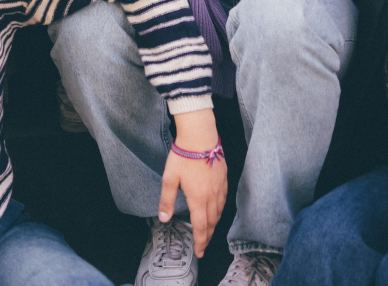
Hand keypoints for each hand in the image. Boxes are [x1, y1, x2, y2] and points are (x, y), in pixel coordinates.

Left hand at [161, 110, 227, 257]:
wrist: (201, 136)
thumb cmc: (184, 156)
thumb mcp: (170, 178)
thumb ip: (167, 200)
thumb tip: (164, 218)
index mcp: (198, 199)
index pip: (201, 227)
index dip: (200, 242)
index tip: (199, 253)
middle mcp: (212, 196)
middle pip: (212, 222)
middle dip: (208, 237)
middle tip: (204, 246)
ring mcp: (220, 187)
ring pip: (219, 212)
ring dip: (214, 225)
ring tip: (209, 232)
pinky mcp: (224, 178)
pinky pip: (224, 200)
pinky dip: (220, 211)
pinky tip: (216, 210)